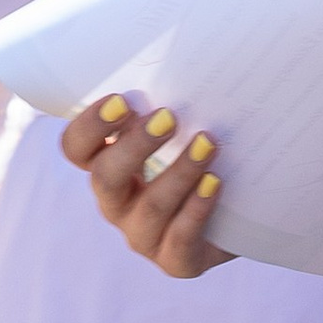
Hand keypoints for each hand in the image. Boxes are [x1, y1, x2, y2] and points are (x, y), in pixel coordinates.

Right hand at [64, 94, 233, 278]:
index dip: (91, 126)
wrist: (245, 214)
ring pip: (150, 207)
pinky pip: (180, 240)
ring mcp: (143, 236)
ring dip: (179, 172)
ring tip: (208, 142)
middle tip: (168, 117)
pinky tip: (216, 183)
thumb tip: (188, 60)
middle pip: (105, 178)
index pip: (76, 148)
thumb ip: (171, 105)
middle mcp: (117, 203)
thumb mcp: (183, 130)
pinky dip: (198, 208)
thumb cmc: (203, 158)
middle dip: (135, 146)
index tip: (122, 101)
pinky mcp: (176, 262)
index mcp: (107, 166)